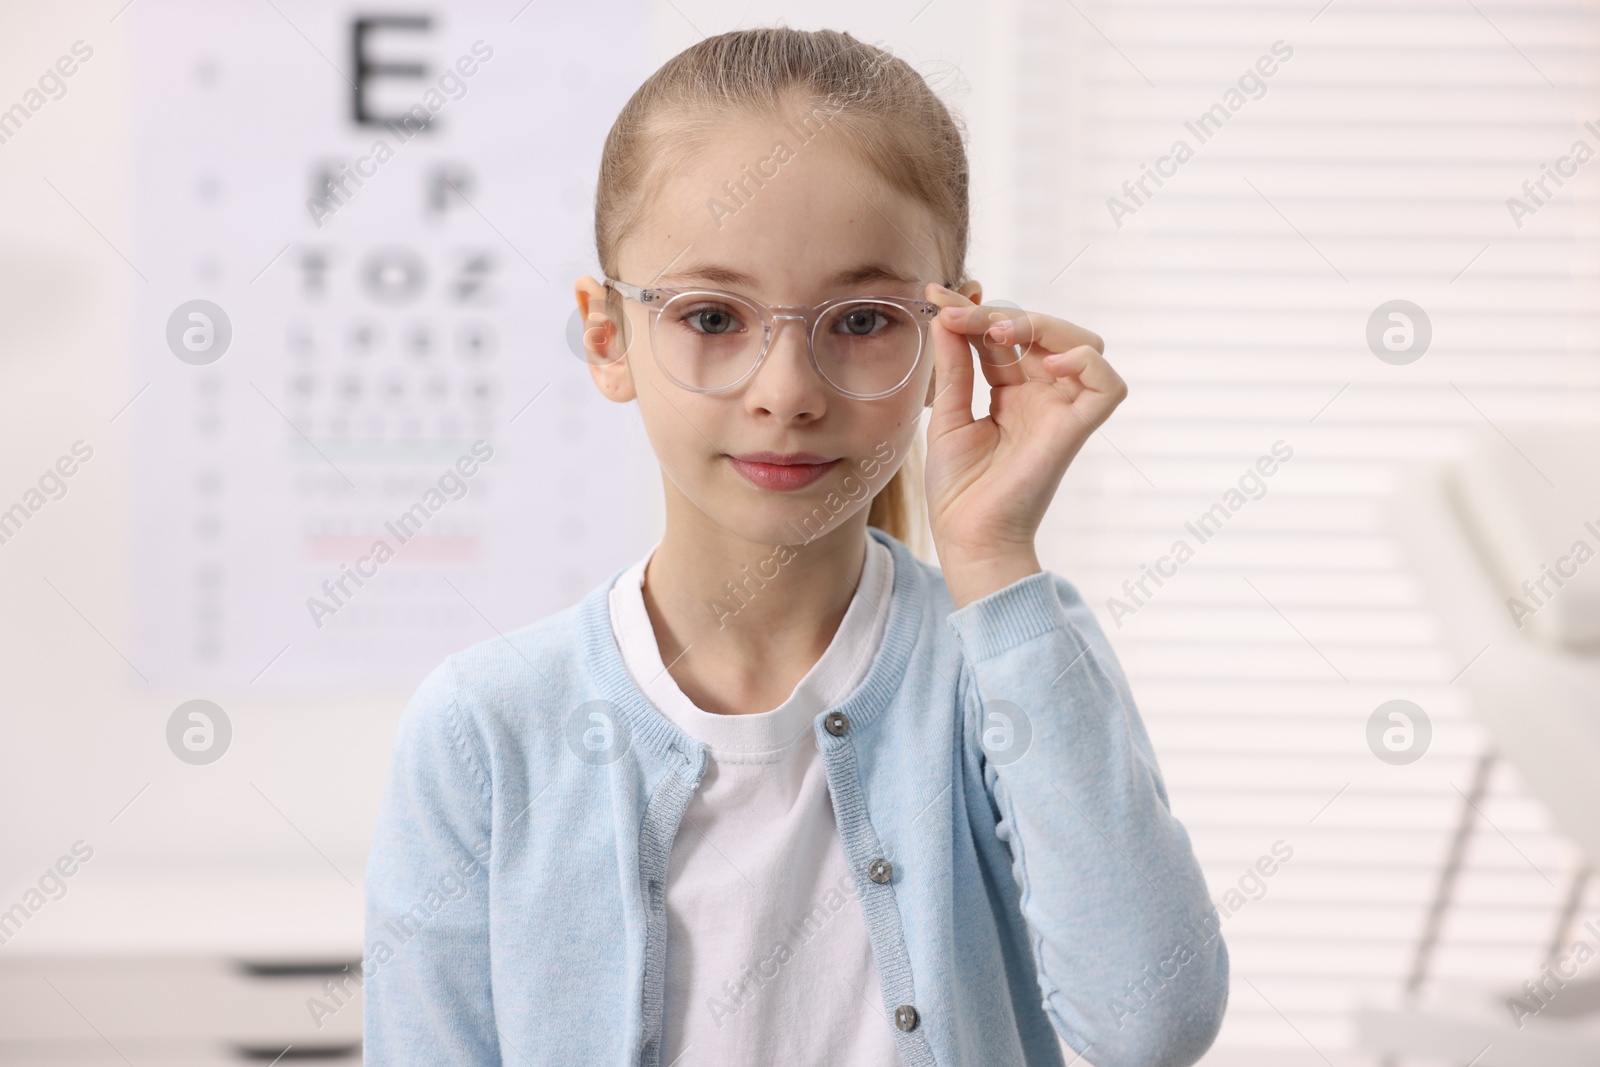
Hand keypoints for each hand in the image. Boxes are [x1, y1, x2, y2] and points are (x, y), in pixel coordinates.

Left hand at [922, 283, 1124, 608]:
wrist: (966, 536)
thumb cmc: (958, 489)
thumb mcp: (947, 415)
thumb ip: (953, 365)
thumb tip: (947, 314)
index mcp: (1012, 391)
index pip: (1004, 334)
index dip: (974, 312)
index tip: (937, 297)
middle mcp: (1042, 395)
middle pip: (1041, 330)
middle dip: (1000, 313)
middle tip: (958, 314)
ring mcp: (1061, 410)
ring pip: (1081, 342)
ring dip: (1040, 325)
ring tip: (999, 332)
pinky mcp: (1076, 429)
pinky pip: (1108, 384)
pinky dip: (1086, 362)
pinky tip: (1047, 361)